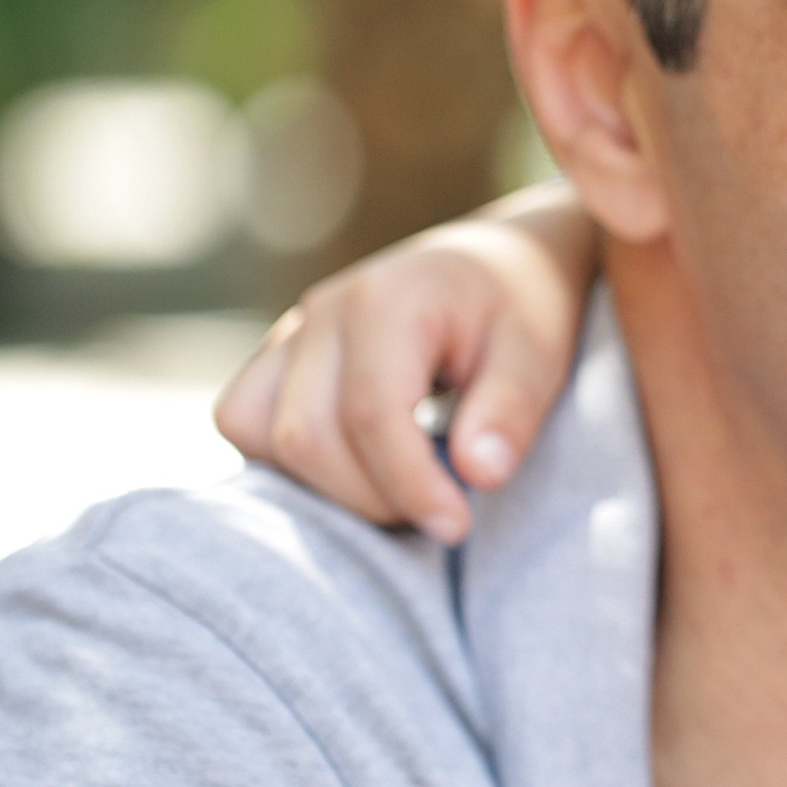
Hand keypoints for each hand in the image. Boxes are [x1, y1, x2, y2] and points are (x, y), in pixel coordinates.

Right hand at [215, 183, 599, 541]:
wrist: (503, 261)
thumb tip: (478, 475)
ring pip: (254, 430)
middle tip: (440, 510)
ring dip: (321, 485)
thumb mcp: (540, 354)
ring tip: (402, 489)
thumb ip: (510, 411)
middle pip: (304, 435)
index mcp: (387, 298)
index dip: (408, 485)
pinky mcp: (281, 355)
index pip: (371, 414)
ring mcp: (293, 330)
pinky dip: (292, 462)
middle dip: (369, 497)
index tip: (457, 526)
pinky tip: (366, 469)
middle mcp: (323, 310)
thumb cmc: (527, 308)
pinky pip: (246, 421)